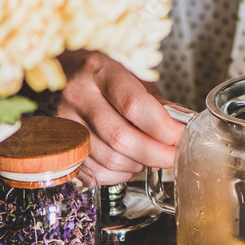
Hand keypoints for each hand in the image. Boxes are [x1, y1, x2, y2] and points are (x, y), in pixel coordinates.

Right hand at [55, 50, 186, 183]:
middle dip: (156, 153)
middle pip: (121, 137)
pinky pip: (94, 172)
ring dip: (139, 165)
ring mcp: (65, 122)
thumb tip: (182, 124)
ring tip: (151, 155)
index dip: (163, 127)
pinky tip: (129, 162)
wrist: (63, 71)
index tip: (181, 135)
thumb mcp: (132, 73)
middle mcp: (77, 95)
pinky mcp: (61, 145)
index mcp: (99, 70)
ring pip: (109, 159)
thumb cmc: (103, 73)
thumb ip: (156, 100)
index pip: (134, 105)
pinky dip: (119, 174)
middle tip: (174, 154)